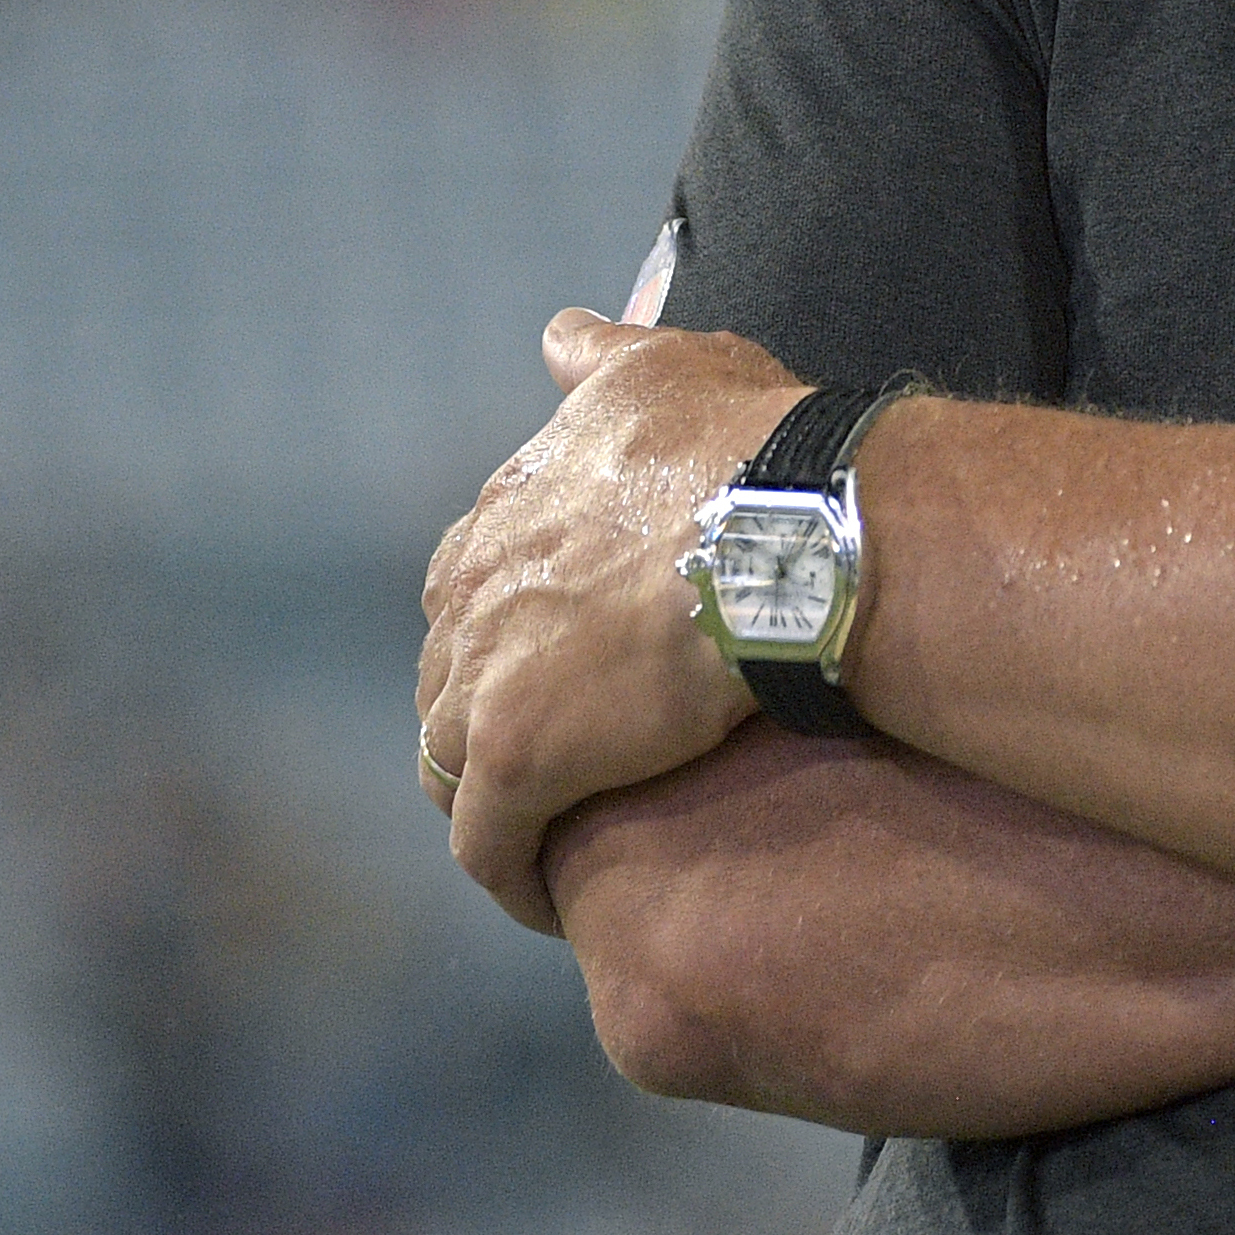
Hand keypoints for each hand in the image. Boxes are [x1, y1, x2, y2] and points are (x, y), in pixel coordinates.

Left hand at [416, 311, 805, 932]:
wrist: (788, 523)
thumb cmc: (748, 441)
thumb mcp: (666, 365)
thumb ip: (603, 355)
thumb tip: (558, 334)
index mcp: (505, 511)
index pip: (470, 587)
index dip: (509, 634)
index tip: (559, 669)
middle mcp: (474, 588)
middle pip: (447, 677)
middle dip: (486, 718)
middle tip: (556, 762)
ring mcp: (485, 675)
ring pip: (449, 766)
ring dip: (491, 801)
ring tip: (550, 837)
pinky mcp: (518, 756)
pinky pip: (487, 846)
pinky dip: (512, 875)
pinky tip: (552, 900)